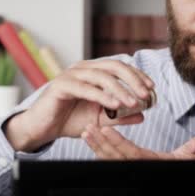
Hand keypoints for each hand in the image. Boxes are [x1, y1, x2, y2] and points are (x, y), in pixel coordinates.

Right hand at [5, 60, 154, 151]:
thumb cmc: (69, 120)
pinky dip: (103, 96)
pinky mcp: (61, 85)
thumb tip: (143, 114)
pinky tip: (116, 104)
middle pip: (114, 66)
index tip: (152, 88)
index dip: (137, 75)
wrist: (42, 129)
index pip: (120, 67)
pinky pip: (87, 89)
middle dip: (133, 79)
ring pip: (102, 76)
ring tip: (134, 102)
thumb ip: (119, 116)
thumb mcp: (100, 120)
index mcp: (93, 72)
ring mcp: (71, 75)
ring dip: (120, 89)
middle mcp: (83, 69)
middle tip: (147, 94)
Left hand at [82, 124, 194, 159]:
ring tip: (86, 132)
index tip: (105, 129)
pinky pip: (117, 160)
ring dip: (99, 147)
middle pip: (118, 160)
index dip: (118, 143)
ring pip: (114, 161)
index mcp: (158, 165)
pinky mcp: (137, 165)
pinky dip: (104, 150)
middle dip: (101, 145)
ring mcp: (140, 169)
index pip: (133, 155)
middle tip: (87, 130)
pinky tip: (95, 139)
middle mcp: (146, 169)